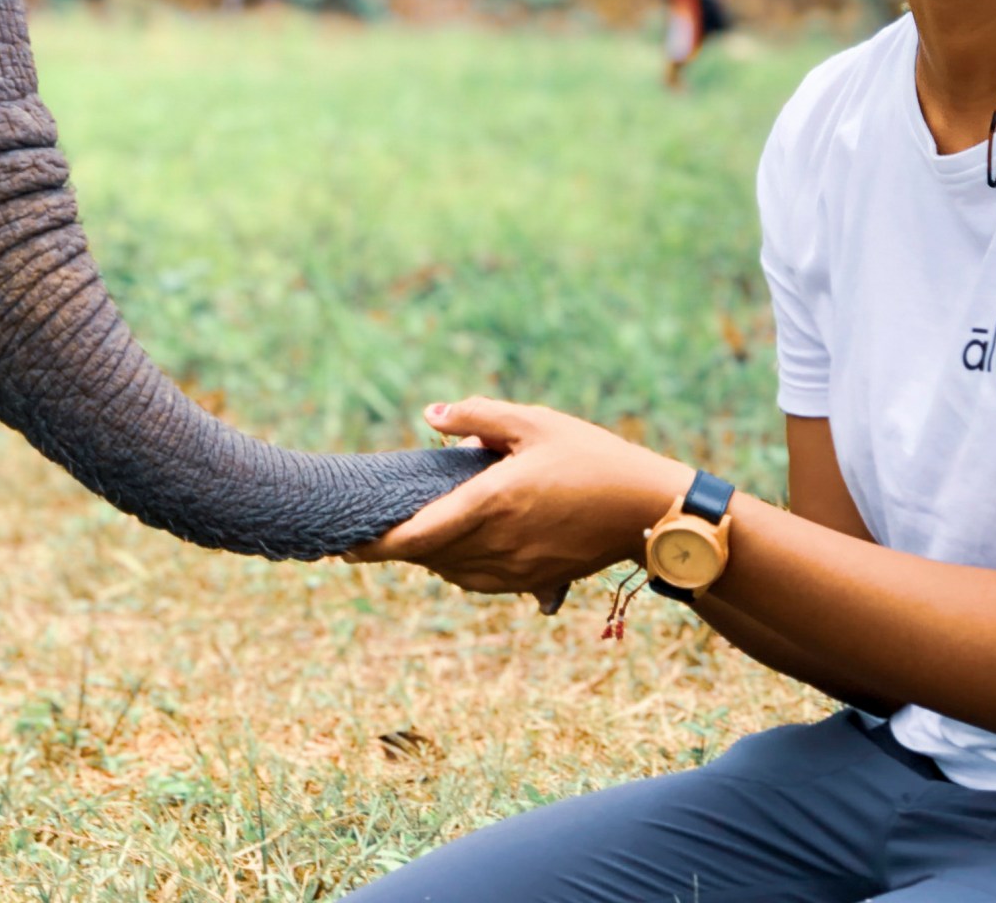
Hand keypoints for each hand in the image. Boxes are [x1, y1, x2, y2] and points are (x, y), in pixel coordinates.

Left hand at [346, 397, 694, 604]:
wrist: (648, 509)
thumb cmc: (592, 457)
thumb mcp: (534, 423)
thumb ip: (479, 417)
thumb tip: (430, 414)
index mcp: (491, 504)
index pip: (418, 535)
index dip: (377, 546)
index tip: (346, 546)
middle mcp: (498, 544)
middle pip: (429, 557)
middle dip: (398, 548)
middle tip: (369, 534)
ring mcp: (517, 569)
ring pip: (452, 573)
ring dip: (429, 559)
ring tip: (412, 538)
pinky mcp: (534, 581)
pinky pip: (480, 582)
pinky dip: (459, 569)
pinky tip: (457, 551)